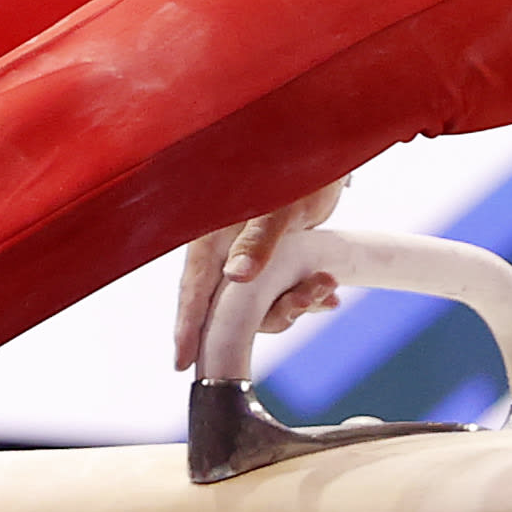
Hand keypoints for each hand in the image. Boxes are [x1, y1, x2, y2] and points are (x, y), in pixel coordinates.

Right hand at [172, 178, 350, 370]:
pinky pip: (280, 290)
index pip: (193, 288)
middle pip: (232, 307)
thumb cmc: (294, 167)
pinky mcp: (270, 257)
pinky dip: (304, 296)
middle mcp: (224, 250)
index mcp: (212, 236)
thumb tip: (236, 277)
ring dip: (295, 301)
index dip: (187, 327)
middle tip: (307, 304)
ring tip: (326, 285)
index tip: (182, 362)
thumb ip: (258, 239)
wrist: (323, 148)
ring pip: (260, 303)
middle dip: (272, 313)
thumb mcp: (279, 204)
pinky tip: (328, 294)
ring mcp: (247, 256)